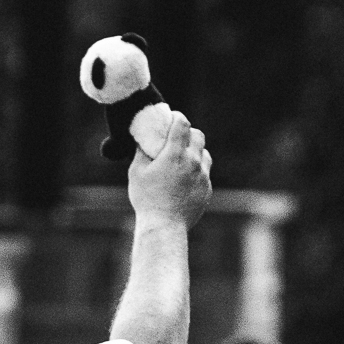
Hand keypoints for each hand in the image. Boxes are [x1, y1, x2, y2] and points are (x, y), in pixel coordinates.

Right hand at [127, 112, 211, 228]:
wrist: (165, 226)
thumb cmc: (147, 200)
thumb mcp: (137, 173)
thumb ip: (142, 152)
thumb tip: (143, 139)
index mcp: (175, 154)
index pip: (182, 124)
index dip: (177, 117)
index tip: (172, 118)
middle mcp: (193, 162)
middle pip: (198, 135)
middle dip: (188, 132)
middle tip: (178, 137)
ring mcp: (202, 176)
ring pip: (204, 154)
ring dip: (195, 151)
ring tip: (184, 158)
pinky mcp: (206, 190)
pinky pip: (205, 173)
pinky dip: (197, 170)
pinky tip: (185, 178)